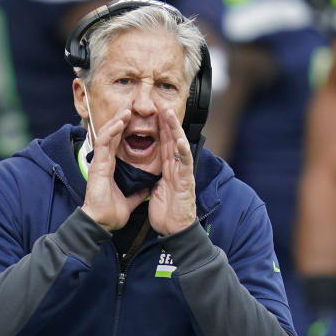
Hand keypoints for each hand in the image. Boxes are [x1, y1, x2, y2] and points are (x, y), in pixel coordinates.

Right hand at [82, 109, 147, 230]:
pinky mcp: (97, 165)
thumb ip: (139, 190)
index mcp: (111, 167)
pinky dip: (111, 131)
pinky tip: (119, 122)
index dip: (124, 130)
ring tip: (126, 110)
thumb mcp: (131, 198)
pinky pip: (104, 143)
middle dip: (120, 120)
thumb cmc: (111, 212)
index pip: (117, 143)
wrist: (103, 222)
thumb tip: (148, 186)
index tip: (134, 120)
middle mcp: (104, 162)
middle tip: (129, 108)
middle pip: (111, 135)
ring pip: (107, 135)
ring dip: (116, 121)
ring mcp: (99, 162)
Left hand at [149, 108, 196, 235]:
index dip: (159, 130)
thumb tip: (150, 173)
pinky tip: (180, 141)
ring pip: (179, 148)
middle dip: (167, 123)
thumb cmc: (167, 213)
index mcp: (169, 170)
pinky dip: (183, 153)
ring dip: (175, 131)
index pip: (164, 145)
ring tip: (169, 115)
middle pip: (172, 141)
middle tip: (161, 105)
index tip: (153, 115)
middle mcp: (177, 169)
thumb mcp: (157, 191)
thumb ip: (157, 179)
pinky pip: (184, 166)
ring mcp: (182, 174)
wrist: (175, 230)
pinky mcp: (185, 183)